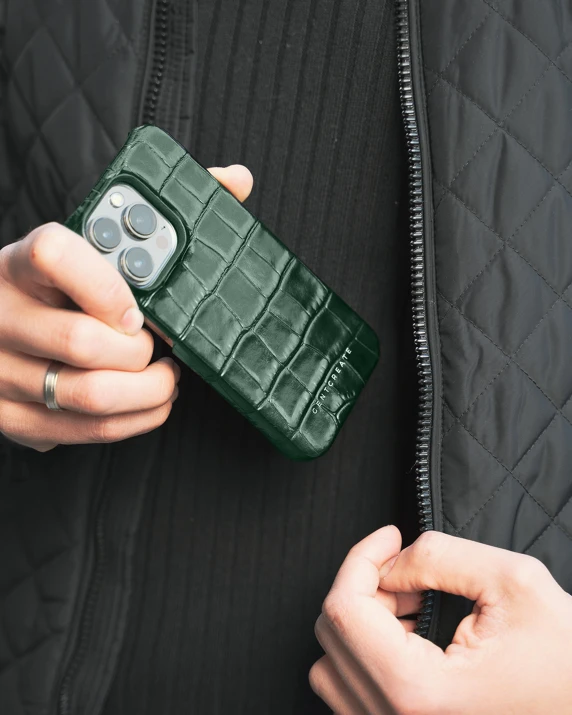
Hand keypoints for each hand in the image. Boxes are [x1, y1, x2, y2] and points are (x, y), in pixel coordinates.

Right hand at [0, 164, 252, 451]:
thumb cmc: (56, 287)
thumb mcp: (85, 245)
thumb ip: (159, 212)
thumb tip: (237, 180)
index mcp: (20, 262)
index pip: (56, 255)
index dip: (108, 285)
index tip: (138, 308)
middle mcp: (2, 314)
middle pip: (84, 341)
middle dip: (142, 353)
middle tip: (162, 349)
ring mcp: (0, 370)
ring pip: (89, 396)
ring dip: (146, 393)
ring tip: (165, 380)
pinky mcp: (9, 416)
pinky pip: (81, 432)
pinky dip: (130, 422)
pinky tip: (144, 406)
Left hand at [310, 527, 571, 713]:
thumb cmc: (567, 664)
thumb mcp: (513, 584)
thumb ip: (439, 557)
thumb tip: (390, 562)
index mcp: (418, 692)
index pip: (344, 609)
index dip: (363, 557)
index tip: (390, 537)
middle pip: (331, 634)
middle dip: (365, 587)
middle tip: (407, 571)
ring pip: (330, 666)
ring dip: (362, 622)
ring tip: (410, 604)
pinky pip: (350, 692)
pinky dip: (366, 653)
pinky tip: (409, 636)